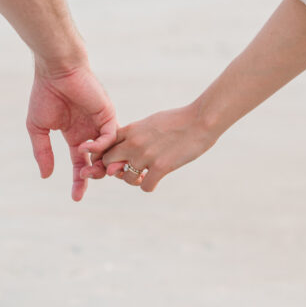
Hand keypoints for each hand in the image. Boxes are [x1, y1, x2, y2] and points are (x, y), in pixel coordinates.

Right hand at [27, 63, 117, 200]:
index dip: (79, 182)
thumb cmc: (45, 94)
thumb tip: (45, 176)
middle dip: (93, 176)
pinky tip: (85, 147)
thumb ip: (42, 151)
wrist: (55, 71)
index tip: (76, 198)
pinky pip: (111, 136)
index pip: (81, 165)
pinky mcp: (108, 114)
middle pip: (99, 162)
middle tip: (83, 181)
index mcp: (76, 135)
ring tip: (88, 172)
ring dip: (100, 165)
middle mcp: (91, 132)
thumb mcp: (38, 128)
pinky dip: (101, 146)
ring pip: (109, 152)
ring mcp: (101, 123)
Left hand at [88, 105, 219, 191]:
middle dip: (116, 168)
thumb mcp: (152, 122)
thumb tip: (128, 143)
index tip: (116, 159)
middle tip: (130, 169)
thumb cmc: (179, 119)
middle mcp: (134, 143)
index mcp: (131, 130)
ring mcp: (146, 156)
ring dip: (135, 179)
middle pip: (108, 162)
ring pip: (126, 178)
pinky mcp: (161, 167)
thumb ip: (136, 133)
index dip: (107, 154)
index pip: (105, 145)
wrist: (201, 120)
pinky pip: (145, 187)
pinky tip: (157, 179)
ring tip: (146, 174)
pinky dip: (149, 186)